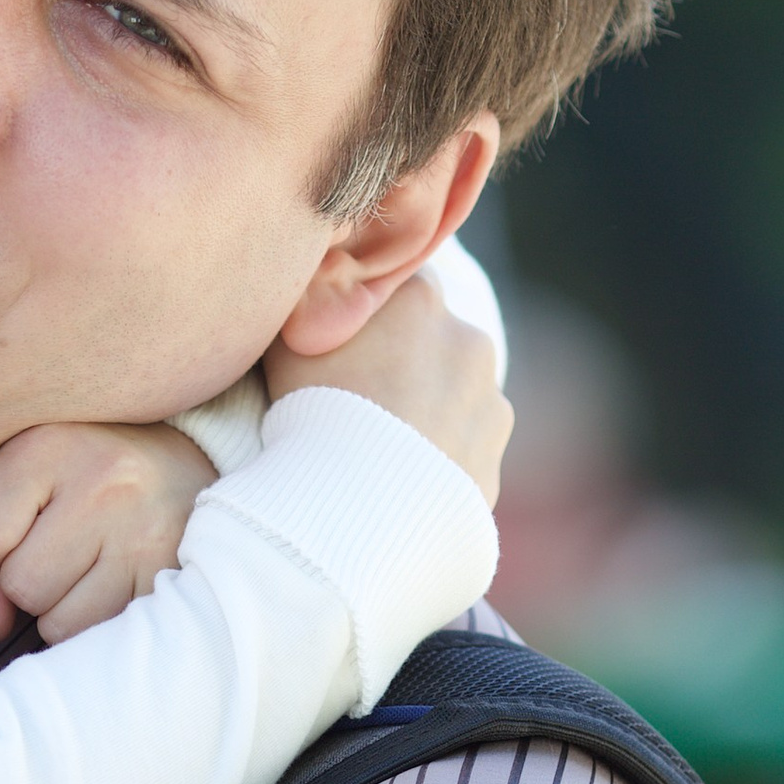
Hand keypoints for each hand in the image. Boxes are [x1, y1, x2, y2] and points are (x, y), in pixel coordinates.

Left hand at [0, 423, 215, 644]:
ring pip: (58, 623)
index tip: (15, 524)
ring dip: (62, 609)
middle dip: (27, 582)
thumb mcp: (10, 492)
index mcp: (48, 446)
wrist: (181, 473)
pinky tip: (113, 584)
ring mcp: (145, 534)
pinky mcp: (172, 580)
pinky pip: (100, 638)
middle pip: (18, 586)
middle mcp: (104, 483)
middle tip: (60, 548)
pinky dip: (95, 624)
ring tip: (89, 566)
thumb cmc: (74, 485)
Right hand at [265, 271, 510, 505]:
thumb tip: (310, 292)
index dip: (373, 311)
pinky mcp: (494, 457)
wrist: (359, 500)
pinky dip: (439, 459)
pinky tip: (401, 479)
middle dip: (407, 363)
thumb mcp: (290, 339)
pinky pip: (464, 451)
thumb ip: (311, 307)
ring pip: (455, 397)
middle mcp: (467, 339)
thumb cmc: (313, 410)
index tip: (350, 339)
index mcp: (420, 298)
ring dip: (428, 412)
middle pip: (434, 341)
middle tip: (360, 400)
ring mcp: (489, 399)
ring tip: (379, 448)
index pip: (399, 282)